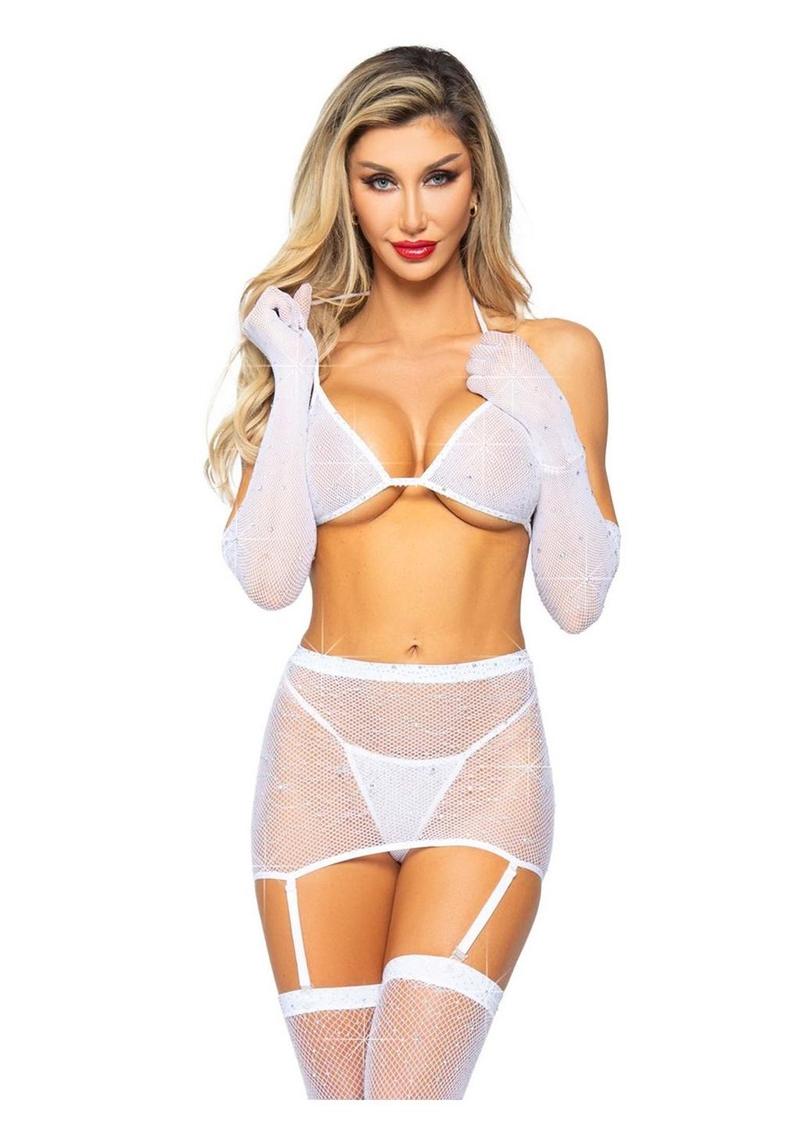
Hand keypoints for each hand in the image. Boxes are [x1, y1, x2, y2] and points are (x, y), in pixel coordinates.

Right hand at [242, 283, 318, 393]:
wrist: (297, 369)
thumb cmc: (299, 356)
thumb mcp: (300, 325)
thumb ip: (299, 307)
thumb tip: (306, 285)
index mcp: (258, 325)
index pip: (274, 298)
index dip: (290, 308)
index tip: (295, 330)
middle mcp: (250, 322)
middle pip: (273, 292)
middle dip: (291, 307)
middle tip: (295, 330)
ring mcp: (251, 321)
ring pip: (274, 291)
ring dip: (290, 308)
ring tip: (291, 330)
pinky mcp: (256, 318)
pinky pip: (274, 295)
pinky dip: (287, 308)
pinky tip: (287, 327)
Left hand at [466, 330, 583, 468]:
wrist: (547, 418)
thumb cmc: (543, 396)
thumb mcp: (534, 366)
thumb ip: (516, 356)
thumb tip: (500, 352)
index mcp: (518, 345)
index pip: (489, 338)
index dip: (489, 351)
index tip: (494, 363)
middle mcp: (505, 353)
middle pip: (477, 351)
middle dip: (480, 362)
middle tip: (491, 378)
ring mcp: (495, 368)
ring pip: (471, 365)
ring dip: (477, 375)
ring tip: (491, 388)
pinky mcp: (487, 385)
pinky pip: (471, 382)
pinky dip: (477, 389)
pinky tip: (489, 397)